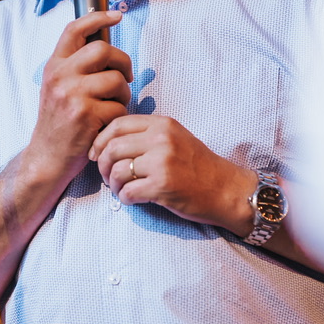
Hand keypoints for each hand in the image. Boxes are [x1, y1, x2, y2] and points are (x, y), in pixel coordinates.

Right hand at [27, 9, 131, 185]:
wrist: (46, 157)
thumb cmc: (58, 123)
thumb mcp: (57, 88)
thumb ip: (75, 67)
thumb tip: (105, 47)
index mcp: (54, 66)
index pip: (74, 29)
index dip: (98, 17)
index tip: (116, 15)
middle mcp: (60, 76)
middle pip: (103, 50)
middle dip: (123, 62)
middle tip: (126, 77)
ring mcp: (72, 95)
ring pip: (116, 79)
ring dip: (124, 93)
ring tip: (115, 104)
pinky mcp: (85, 115)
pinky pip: (118, 106)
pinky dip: (119, 115)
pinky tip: (108, 123)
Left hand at [89, 115, 254, 232]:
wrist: (226, 189)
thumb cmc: (199, 166)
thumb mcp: (175, 138)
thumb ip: (147, 135)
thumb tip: (109, 142)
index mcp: (162, 124)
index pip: (117, 124)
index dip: (100, 140)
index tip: (96, 154)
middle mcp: (161, 140)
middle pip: (112, 147)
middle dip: (103, 165)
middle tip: (107, 176)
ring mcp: (162, 162)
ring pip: (117, 170)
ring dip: (113, 184)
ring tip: (120, 189)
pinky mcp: (163, 186)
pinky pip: (128, 191)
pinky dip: (124, 198)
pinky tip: (131, 199)